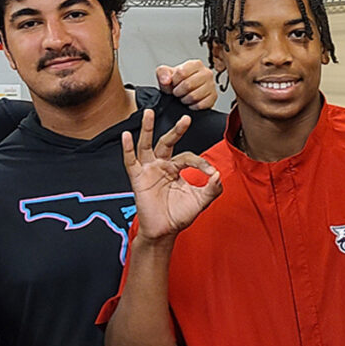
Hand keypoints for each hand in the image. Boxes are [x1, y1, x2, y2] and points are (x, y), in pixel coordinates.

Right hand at [122, 109, 220, 240]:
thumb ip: (212, 189)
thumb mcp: (200, 201)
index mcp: (176, 169)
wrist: (164, 231)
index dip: (200, 163)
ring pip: (147, 145)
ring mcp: (149, 170)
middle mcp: (162, 166)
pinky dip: (127, 149)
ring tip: (148, 113)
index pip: (189, 157)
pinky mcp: (138, 179)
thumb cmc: (178, 216)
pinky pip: (130, 161)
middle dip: (176, 130)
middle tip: (186, 119)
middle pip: (167, 142)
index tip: (210, 173)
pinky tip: (126, 136)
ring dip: (147, 129)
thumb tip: (218, 175)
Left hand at [156, 60, 217, 109]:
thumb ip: (162, 73)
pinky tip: (191, 103)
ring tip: (184, 97)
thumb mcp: (166, 75)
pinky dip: (192, 106)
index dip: (174, 81)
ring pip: (194, 96)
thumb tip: (166, 80)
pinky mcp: (213, 97)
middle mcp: (206, 73)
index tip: (174, 84)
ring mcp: (211, 85)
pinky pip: (200, 105)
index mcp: (195, 64)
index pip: (182, 72)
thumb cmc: (177, 84)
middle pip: (188, 85)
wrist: (185, 94)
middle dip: (179, 92)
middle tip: (178, 93)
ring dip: (185, 100)